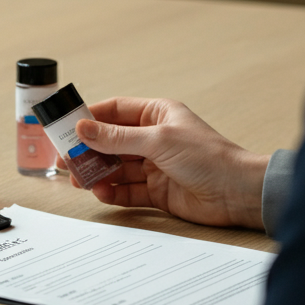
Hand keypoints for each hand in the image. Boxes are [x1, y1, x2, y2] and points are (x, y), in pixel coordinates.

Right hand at [67, 97, 269, 229]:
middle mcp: (153, 138)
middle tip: (68, 159)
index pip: (115, 111)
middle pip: (111, 142)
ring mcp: (155, 166)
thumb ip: (117, 137)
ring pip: (117, 168)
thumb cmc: (208, 157)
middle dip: (89, 150)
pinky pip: (127, 191)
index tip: (66, 127)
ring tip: (79, 180)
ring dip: (98, 173)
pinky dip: (113, 193)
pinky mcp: (157, 191)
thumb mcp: (157, 141)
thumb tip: (84, 128)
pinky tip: (102, 193)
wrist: (237, 193)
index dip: (90, 118)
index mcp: (157, 115)